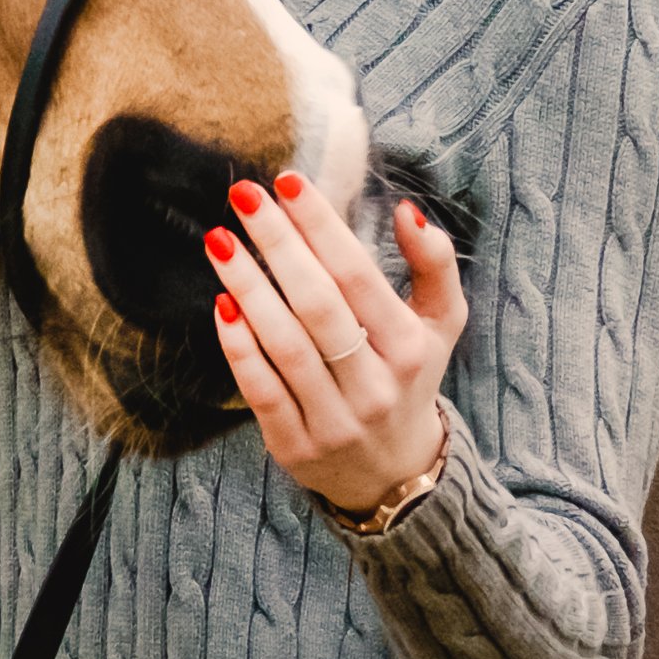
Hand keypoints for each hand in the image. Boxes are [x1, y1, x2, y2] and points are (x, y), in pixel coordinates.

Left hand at [202, 172, 464, 514]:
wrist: (395, 477)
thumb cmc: (409, 377)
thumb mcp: (439, 324)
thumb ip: (434, 265)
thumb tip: (407, 210)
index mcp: (410, 349)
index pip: (358, 276)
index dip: (322, 226)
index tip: (287, 180)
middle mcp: (375, 386)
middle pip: (318, 305)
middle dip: (278, 244)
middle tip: (243, 195)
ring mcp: (334, 421)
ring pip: (285, 345)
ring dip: (248, 286)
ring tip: (219, 239)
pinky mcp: (295, 446)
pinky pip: (261, 390)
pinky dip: (239, 346)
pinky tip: (221, 301)